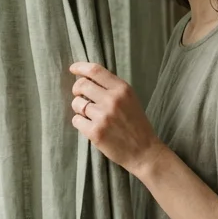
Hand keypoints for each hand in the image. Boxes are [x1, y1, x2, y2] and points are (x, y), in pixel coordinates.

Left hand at [68, 62, 163, 176]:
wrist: (144, 151)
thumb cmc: (136, 124)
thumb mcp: (130, 99)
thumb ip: (112, 88)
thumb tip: (88, 78)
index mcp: (122, 89)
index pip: (95, 70)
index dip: (80, 67)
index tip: (73, 69)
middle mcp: (112, 100)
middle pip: (81, 85)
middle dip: (76, 89)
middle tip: (80, 95)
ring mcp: (103, 116)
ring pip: (76, 103)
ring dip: (79, 108)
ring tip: (90, 115)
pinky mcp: (95, 132)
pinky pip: (76, 120)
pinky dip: (80, 122)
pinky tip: (90, 126)